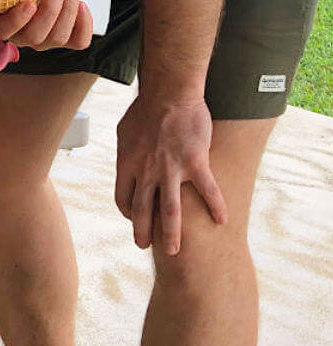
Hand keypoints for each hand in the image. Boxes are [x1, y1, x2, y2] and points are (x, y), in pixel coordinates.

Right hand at [0, 0, 92, 50]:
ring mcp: (44, 41)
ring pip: (57, 38)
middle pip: (34, 37)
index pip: (3, 31)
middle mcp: (21, 36)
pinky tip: (82, 5)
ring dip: (67, 13)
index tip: (29, 3)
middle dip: (49, 13)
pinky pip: (78, 41)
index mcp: (1, 21)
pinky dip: (84, 25)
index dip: (16, 21)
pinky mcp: (66, 39)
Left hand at [114, 95, 226, 254]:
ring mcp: (170, 169)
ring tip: (174, 252)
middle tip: (144, 246)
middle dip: (142, 233)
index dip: (128, 212)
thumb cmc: (145, 109)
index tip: (135, 218)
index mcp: (127, 165)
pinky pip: (208, 190)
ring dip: (172, 234)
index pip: (123, 198)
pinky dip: (216, 207)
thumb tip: (127, 159)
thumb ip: (127, 151)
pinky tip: (222, 221)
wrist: (169, 93)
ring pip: (170, 210)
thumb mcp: (125, 132)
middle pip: (141, 211)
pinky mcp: (195, 162)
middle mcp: (146, 172)